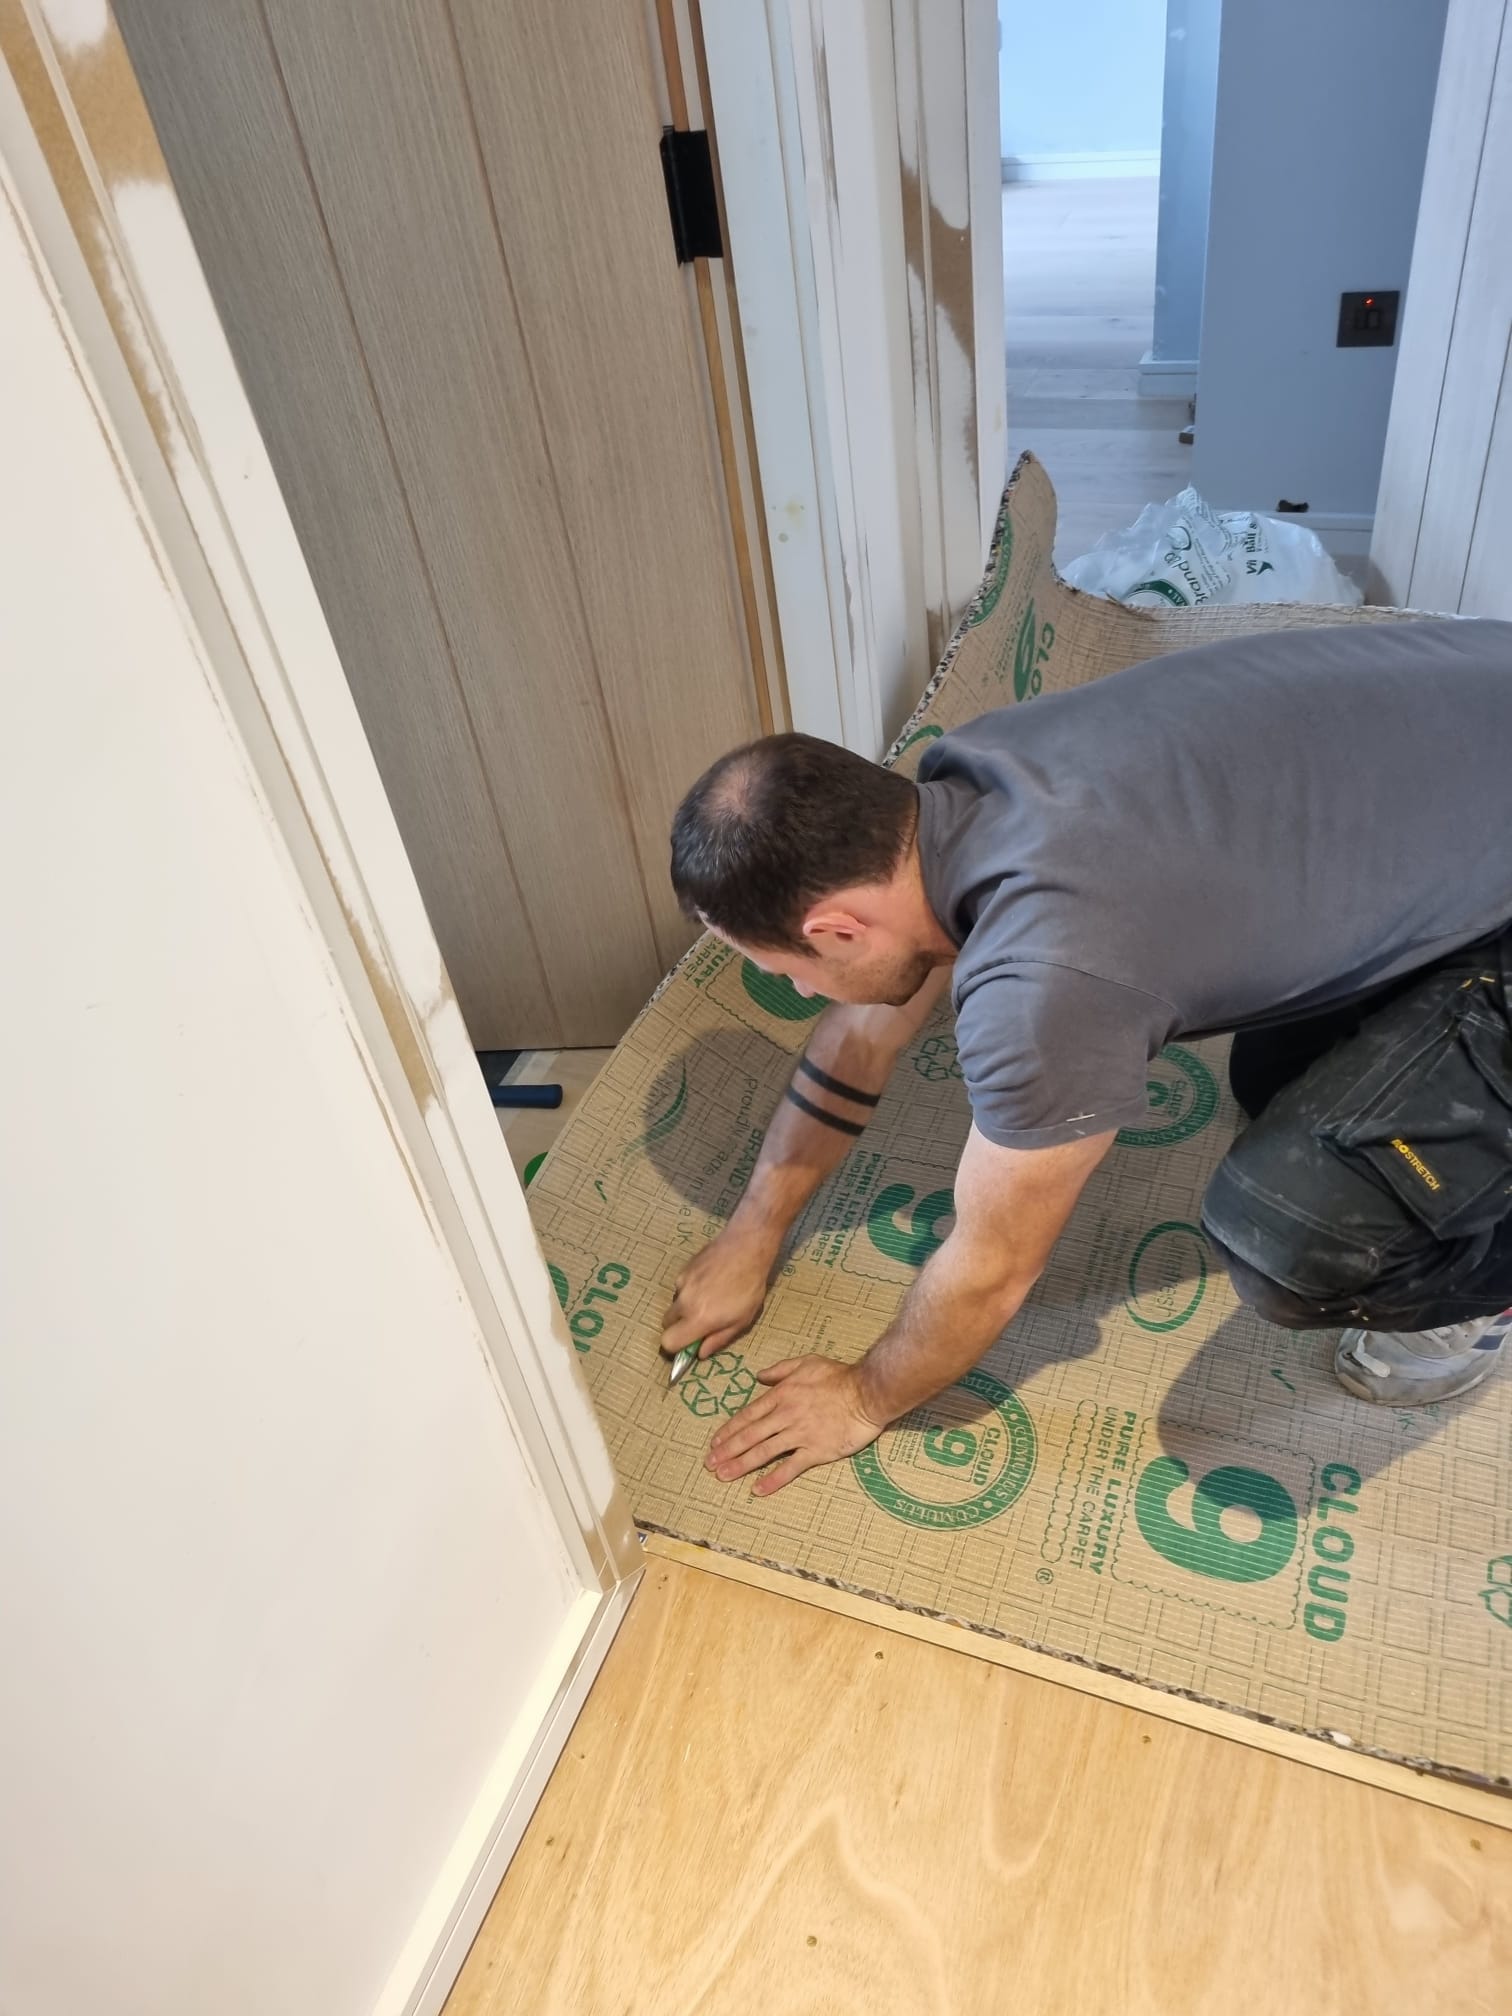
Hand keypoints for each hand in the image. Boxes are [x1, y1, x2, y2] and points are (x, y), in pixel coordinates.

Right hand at [661, 1219, 778, 1363]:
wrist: (746, 1248)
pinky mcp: (683, 1269)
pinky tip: (709, 1281)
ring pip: (674, 1304)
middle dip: (679, 1327)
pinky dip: (690, 1289)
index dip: (675, 1347)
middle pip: (667, 1324)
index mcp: (698, 1319)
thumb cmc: (749, 1287)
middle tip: (700, 1321)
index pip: (668, 1342)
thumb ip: (718, 1339)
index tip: (688, 1343)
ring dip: (685, 1307)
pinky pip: (680, 1287)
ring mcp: (681, 1284)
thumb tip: (700, 1353)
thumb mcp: (741, 1320)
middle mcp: (684, 1303)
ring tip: (710, 1296)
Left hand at [705, 1356, 883, 1495]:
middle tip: (709, 1464)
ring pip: (764, 1452)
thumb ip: (781, 1369)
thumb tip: (759, 1376)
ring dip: (741, 1465)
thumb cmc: (839, 1376)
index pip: (748, 1415)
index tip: (715, 1442)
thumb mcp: (807, 1362)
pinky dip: (773, 1479)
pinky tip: (758, 1489)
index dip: (729, 1430)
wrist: (867, 1392)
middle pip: (750, 1435)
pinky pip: (790, 1467)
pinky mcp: (816, 1451)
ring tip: (723, 1476)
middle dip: (727, 1450)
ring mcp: (800, 1434)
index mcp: (782, 1395)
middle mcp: (785, 1415)